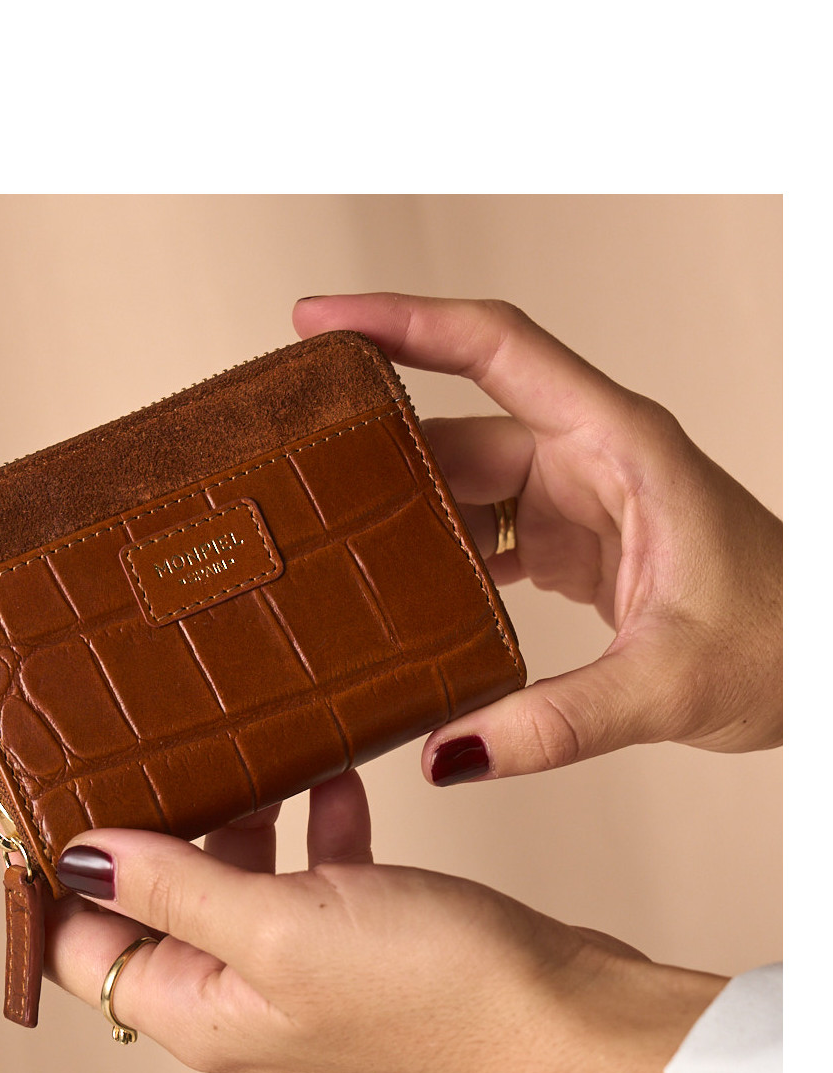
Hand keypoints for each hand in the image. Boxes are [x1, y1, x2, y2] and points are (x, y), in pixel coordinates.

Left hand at [46, 772, 725, 1072]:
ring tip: (236, 748)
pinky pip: (310, 872)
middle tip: (140, 748)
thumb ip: (175, 887)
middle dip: (145, 830)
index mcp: (200, 1012)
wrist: (560, 1015)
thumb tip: (78, 856)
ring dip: (234, 816)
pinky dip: (310, 824)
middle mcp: (240, 999)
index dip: (57, 876)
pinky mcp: (358, 941)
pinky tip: (329, 776)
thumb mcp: (280, 928)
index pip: (83, 947)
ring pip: (234, 879)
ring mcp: (302, 969)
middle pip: (155, 906)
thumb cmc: (432, 991)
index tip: (44, 796)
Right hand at [293, 294, 782, 782]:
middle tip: (291, 462)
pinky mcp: (571, 542)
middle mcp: (591, 456)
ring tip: (325, 533)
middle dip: (375, 439)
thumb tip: (448, 750)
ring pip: (465, 481)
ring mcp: (577, 498)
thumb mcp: (668, 684)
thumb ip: (556, 723)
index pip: (497, 347)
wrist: (815, 667)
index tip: (324, 323)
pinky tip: (397, 591)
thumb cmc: (781, 643)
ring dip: (402, 509)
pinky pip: (483, 531)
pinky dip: (438, 558)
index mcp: (620, 443)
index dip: (405, 322)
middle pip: (460, 423)